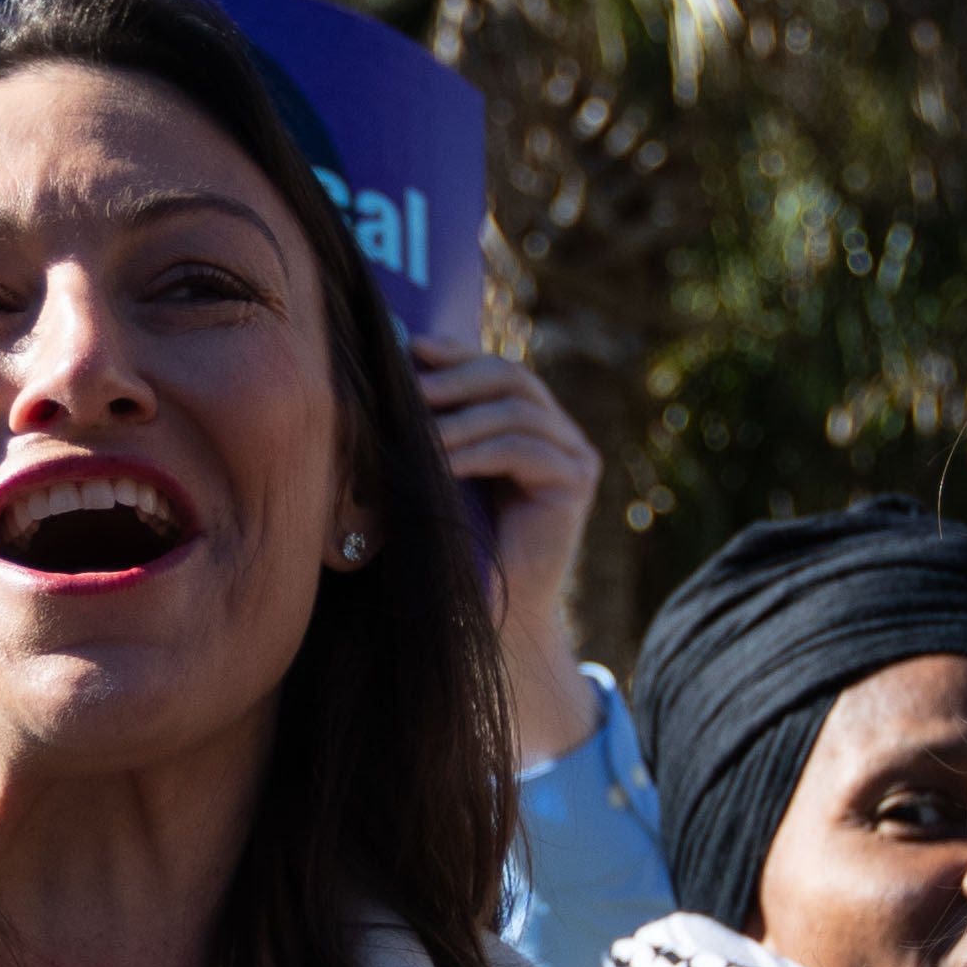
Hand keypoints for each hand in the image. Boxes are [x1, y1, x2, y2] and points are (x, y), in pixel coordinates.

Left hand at [411, 341, 600, 768]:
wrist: (494, 617)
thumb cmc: (459, 550)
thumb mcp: (442, 477)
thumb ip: (435, 431)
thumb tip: (390, 375)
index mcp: (531, 427)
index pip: (498, 371)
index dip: (458, 354)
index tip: (412, 348)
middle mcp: (561, 436)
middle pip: (514, 379)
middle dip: (459, 377)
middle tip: (412, 387)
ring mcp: (575, 457)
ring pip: (519, 410)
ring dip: (462, 417)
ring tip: (419, 429)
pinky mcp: (576, 484)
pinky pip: (525, 449)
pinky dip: (479, 450)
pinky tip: (444, 462)